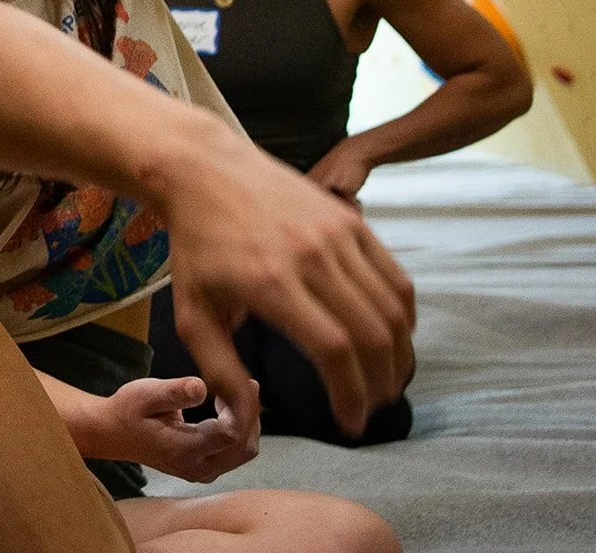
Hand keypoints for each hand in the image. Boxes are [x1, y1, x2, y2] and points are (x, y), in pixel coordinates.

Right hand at [87, 376, 258, 482]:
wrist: (112, 434)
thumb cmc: (127, 410)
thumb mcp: (144, 393)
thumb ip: (174, 392)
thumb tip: (202, 387)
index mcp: (183, 449)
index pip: (231, 434)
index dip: (242, 409)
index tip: (239, 382)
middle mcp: (196, 467)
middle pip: (244, 447)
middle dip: (251, 415)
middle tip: (244, 384)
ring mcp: (202, 472)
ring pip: (244, 452)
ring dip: (247, 422)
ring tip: (236, 393)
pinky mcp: (204, 469)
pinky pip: (235, 453)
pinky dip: (240, 430)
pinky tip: (226, 408)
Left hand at [153, 124, 413, 438]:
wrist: (206, 171)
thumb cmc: (197, 246)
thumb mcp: (193, 312)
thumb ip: (219, 370)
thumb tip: (245, 421)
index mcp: (270, 282)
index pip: (334, 349)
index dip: (351, 394)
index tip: (350, 423)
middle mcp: (312, 257)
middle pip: (373, 334)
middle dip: (380, 383)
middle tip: (371, 407)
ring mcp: (338, 235)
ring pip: (392, 308)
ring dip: (399, 355)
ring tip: (386, 382)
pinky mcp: (352, 221)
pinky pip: (396, 277)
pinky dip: (403, 317)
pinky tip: (392, 340)